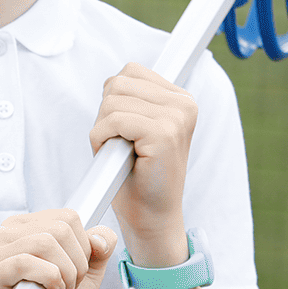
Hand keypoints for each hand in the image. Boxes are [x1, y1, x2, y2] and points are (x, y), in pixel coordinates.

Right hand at [0, 211, 115, 288]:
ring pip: (45, 242)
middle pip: (59, 228)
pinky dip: (49, 279)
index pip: (67, 217)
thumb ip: (98, 251)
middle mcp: (3, 235)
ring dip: (65, 274)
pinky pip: (25, 262)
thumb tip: (100, 237)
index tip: (75, 274)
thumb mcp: (86, 277)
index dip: (83, 248)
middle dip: (77, 264)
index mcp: (24, 228)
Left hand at [89, 62, 196, 257]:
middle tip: (122, 146)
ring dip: (104, 129)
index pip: (130, 71)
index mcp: (181, 99)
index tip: (126, 131)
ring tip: (122, 153)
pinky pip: (113, 120)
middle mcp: (185, 103)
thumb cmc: (137, 175)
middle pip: (118, 83)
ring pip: (112, 100)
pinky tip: (118, 159)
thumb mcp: (135, 127)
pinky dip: (103, 139)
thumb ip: (131, 98)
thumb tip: (113, 80)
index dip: (114, 101)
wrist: (151, 217)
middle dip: (106, 115)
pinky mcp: (164, 133)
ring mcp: (177, 117)